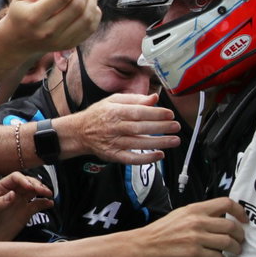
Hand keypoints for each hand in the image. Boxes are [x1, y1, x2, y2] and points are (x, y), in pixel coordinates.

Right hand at [0, 0, 99, 58]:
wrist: (18, 40)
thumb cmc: (21, 12)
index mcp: (34, 17)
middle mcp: (47, 32)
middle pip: (77, 7)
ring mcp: (60, 41)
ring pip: (87, 18)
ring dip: (91, 1)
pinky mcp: (69, 45)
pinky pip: (90, 28)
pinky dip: (94, 14)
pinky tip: (88, 5)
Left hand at [0, 172, 50, 243]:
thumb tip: (13, 193)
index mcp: (0, 189)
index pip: (14, 178)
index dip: (23, 180)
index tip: (30, 187)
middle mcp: (11, 192)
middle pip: (26, 182)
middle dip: (36, 184)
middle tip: (44, 190)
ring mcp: (19, 202)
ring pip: (34, 191)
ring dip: (42, 190)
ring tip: (49, 194)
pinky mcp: (26, 212)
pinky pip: (37, 204)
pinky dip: (44, 203)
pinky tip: (50, 203)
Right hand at [58, 93, 180, 162]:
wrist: (80, 132)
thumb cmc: (99, 114)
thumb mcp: (113, 101)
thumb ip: (135, 99)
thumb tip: (154, 98)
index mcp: (114, 111)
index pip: (137, 112)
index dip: (155, 113)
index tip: (169, 114)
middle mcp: (114, 127)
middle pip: (140, 127)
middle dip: (160, 127)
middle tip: (176, 126)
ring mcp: (113, 142)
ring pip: (138, 143)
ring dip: (158, 143)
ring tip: (174, 140)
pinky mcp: (113, 155)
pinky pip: (131, 159)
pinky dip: (145, 158)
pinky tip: (159, 155)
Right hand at [133, 197, 245, 256]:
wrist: (144, 245)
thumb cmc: (161, 232)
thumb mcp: (180, 215)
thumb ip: (199, 215)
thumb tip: (219, 220)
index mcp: (195, 209)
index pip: (226, 203)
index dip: (240, 212)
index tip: (244, 220)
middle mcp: (197, 222)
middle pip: (231, 226)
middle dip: (240, 235)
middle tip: (240, 240)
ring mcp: (197, 238)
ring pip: (228, 242)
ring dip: (235, 249)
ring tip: (234, 251)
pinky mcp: (195, 254)